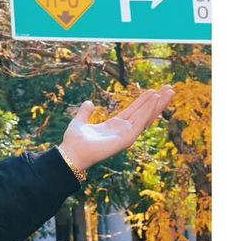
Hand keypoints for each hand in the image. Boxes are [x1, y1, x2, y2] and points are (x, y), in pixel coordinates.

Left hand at [59, 86, 174, 170]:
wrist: (71, 153)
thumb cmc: (74, 141)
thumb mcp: (79, 121)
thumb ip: (85, 112)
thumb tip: (88, 102)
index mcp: (115, 126)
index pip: (134, 110)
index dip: (144, 101)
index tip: (154, 90)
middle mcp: (123, 130)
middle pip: (144, 112)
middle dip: (157, 100)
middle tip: (170, 88)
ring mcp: (126, 135)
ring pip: (146, 116)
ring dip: (158, 104)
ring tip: (169, 91)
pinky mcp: (126, 139)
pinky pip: (140, 123)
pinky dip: (147, 111)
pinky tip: (155, 100)